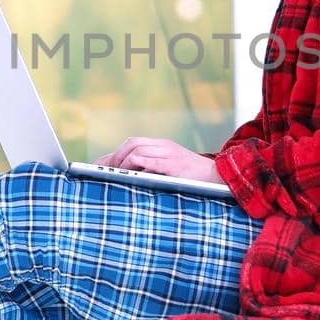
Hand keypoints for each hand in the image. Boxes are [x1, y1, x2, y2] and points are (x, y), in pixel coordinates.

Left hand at [95, 137, 223, 182]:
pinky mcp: (173, 164)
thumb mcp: (170, 169)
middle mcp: (164, 146)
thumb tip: (128, 175)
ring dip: (122, 161)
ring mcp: (169, 153)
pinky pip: (149, 160)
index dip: (115, 153)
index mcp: (162, 145)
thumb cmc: (193, 177)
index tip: (100, 164)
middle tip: (106, 171)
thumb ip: (152, 168)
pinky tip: (128, 174)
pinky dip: (135, 165)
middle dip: (115, 156)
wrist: (219, 177)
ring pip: (136, 149)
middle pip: (131, 143)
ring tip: (115, 174)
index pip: (133, 142)